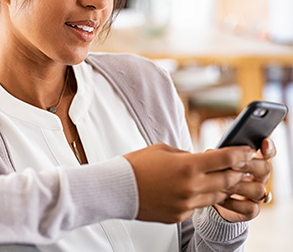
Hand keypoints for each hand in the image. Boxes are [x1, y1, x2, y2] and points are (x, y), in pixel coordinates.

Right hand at [124, 143, 255, 223]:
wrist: (119, 188)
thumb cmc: (138, 165)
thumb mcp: (164, 150)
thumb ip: (187, 155)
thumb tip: (199, 159)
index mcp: (188, 166)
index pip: (224, 159)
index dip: (239, 154)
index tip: (247, 151)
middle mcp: (191, 187)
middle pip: (226, 180)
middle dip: (236, 172)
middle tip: (239, 165)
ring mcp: (186, 204)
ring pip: (216, 196)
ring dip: (220, 186)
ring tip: (217, 177)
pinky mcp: (180, 215)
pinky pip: (198, 206)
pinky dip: (200, 197)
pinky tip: (191, 189)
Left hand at [214, 137, 276, 221]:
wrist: (210, 196)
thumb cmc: (215, 172)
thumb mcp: (216, 161)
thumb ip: (219, 155)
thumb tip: (212, 153)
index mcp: (253, 160)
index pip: (268, 152)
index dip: (268, 147)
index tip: (264, 142)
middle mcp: (260, 177)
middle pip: (265, 168)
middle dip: (248, 165)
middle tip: (233, 164)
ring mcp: (257, 194)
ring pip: (259, 190)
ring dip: (239, 186)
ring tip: (221, 183)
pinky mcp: (251, 210)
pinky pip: (249, 208)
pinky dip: (234, 203)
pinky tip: (220, 198)